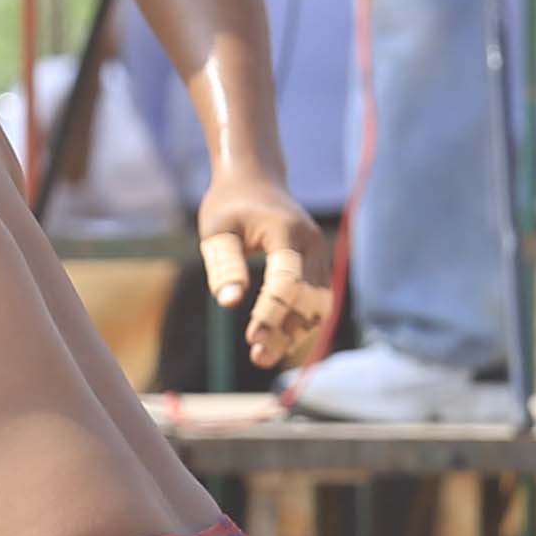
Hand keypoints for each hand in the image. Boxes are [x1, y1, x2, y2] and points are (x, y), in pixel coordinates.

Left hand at [198, 169, 332, 371]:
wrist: (255, 178)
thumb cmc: (229, 205)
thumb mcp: (216, 230)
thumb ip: (224, 265)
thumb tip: (229, 302)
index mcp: (286, 232)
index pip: (286, 281)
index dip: (272, 313)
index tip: (251, 338)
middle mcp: (311, 244)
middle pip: (307, 298)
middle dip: (285, 331)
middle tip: (258, 356)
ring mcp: (319, 254)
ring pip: (318, 304)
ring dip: (295, 333)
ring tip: (264, 355)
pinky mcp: (318, 264)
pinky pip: (318, 300)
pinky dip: (301, 323)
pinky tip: (278, 340)